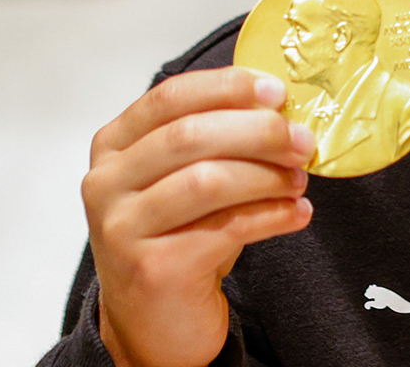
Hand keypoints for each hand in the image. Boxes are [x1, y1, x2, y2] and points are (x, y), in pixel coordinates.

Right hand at [83, 67, 314, 366]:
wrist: (152, 321)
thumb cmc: (177, 237)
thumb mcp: (184, 178)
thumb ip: (215, 139)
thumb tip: (280, 106)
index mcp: (113, 146)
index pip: (169, 97)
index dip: (227, 88)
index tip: (277, 90)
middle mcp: (107, 183)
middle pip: (189, 136)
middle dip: (257, 132)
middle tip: (302, 139)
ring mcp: (123, 228)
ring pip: (207, 180)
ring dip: (267, 176)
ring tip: (298, 180)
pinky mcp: (153, 268)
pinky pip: (225, 228)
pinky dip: (271, 215)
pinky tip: (296, 213)